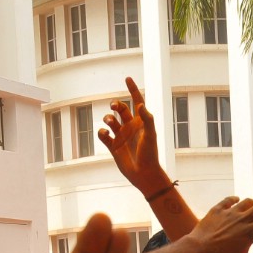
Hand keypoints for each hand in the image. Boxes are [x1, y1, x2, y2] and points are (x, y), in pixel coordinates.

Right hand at [98, 77, 164, 192]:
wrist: (144, 174)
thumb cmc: (150, 154)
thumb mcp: (150, 135)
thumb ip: (147, 119)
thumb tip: (140, 106)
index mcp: (141, 122)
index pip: (137, 101)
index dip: (132, 90)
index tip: (127, 78)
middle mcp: (131, 127)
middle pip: (120, 109)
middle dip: (115, 104)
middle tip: (114, 106)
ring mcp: (121, 136)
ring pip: (110, 120)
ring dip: (108, 118)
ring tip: (110, 123)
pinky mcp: (113, 146)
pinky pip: (103, 135)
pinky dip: (102, 132)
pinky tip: (106, 134)